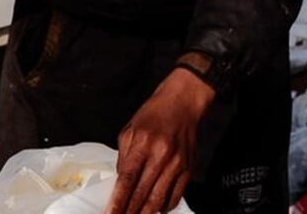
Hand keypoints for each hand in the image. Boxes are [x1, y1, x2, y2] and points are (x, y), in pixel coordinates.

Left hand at [107, 68, 215, 213]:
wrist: (183, 102)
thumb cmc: (154, 114)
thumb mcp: (130, 130)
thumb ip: (124, 157)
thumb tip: (120, 182)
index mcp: (142, 143)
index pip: (128, 179)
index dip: (118, 201)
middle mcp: (161, 155)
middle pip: (143, 193)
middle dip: (130, 211)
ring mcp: (177, 164)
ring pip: (159, 199)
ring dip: (146, 213)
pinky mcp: (188, 169)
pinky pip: (175, 196)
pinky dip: (164, 207)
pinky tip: (155, 209)